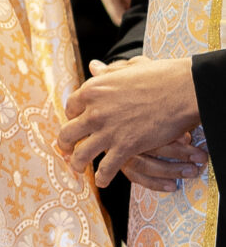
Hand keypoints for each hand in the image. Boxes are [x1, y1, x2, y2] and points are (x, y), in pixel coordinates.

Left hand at [58, 56, 202, 188]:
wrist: (182, 90)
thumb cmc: (161, 76)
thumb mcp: (129, 68)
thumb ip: (109, 71)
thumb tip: (94, 66)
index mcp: (93, 89)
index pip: (71, 107)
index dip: (73, 117)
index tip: (77, 123)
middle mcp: (94, 111)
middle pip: (67, 133)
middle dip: (65, 144)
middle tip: (66, 150)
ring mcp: (108, 131)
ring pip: (80, 155)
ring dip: (77, 164)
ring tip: (78, 169)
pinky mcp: (125, 147)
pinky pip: (106, 169)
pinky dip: (102, 178)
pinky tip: (102, 181)